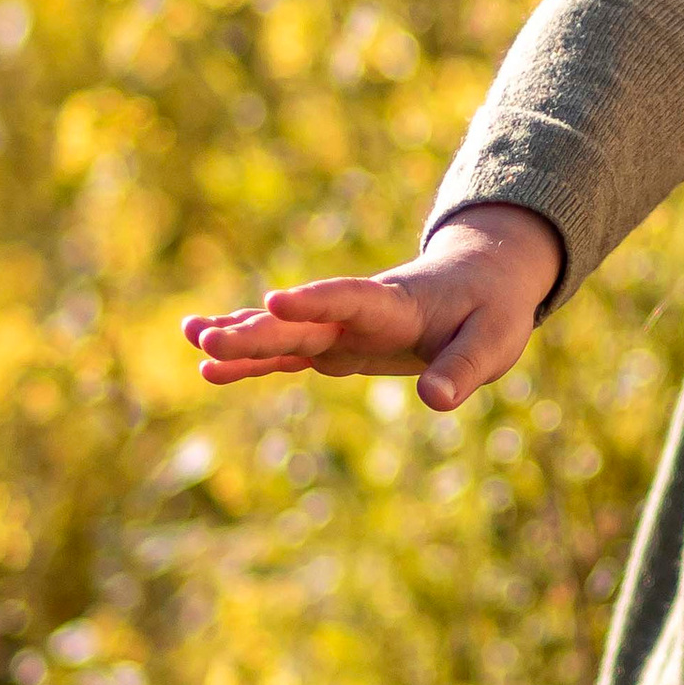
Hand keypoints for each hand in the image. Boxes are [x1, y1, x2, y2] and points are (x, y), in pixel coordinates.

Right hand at [180, 204, 564, 412]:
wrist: (481, 281)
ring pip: (285, 335)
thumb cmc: (492, 310)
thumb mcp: (494, 341)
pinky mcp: (337, 346)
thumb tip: (434, 402)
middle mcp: (359, 313)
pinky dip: (253, 362)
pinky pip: (289, 355)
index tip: (273, 301)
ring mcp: (343, 329)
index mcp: (397, 304)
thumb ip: (464, 370)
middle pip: (302, 322)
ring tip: (189, 338)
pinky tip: (208, 371)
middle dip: (256, 330)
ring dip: (240, 339)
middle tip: (205, 339)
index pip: (351, 299)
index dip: (315, 301)